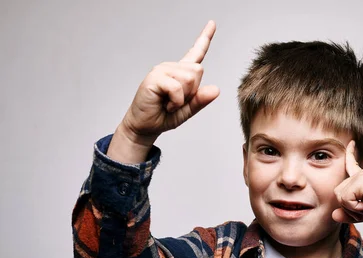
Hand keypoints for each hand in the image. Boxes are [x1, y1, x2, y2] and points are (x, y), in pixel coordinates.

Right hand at [117, 21, 219, 148]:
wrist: (144, 126)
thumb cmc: (163, 116)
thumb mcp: (188, 111)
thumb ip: (201, 101)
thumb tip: (216, 89)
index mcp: (181, 73)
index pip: (196, 52)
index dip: (205, 38)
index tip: (212, 23)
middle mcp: (172, 67)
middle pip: (198, 71)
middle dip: (193, 91)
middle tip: (177, 101)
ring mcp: (162, 70)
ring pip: (189, 79)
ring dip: (183, 97)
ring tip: (169, 103)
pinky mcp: (154, 77)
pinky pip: (177, 87)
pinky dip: (175, 101)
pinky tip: (165, 104)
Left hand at [332, 141, 362, 222]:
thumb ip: (348, 214)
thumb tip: (333, 215)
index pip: (352, 165)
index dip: (350, 154)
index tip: (352, 142)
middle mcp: (361, 174)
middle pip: (338, 193)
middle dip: (349, 207)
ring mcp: (360, 176)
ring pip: (340, 198)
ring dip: (353, 209)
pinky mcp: (360, 182)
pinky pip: (346, 200)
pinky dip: (356, 209)